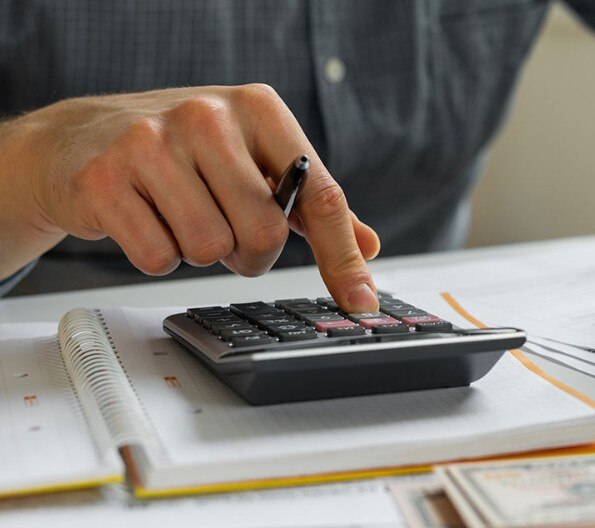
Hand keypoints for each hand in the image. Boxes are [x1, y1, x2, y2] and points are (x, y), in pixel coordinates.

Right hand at [0, 85, 381, 310]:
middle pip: (264, 232)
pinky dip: (157, 255)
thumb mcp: (253, 158)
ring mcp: (152, 143)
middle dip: (249, 252)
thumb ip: (311, 203)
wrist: (77, 139)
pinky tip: (145, 219)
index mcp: (259, 109)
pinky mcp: (106, 179)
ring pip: (211, 248)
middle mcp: (208, 116)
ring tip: (180, 215)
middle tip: (226, 230)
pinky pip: (158, 257)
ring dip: (201, 252)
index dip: (342, 257)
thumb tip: (368, 246)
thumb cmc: (182, 151)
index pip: (319, 196)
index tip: (360, 302)